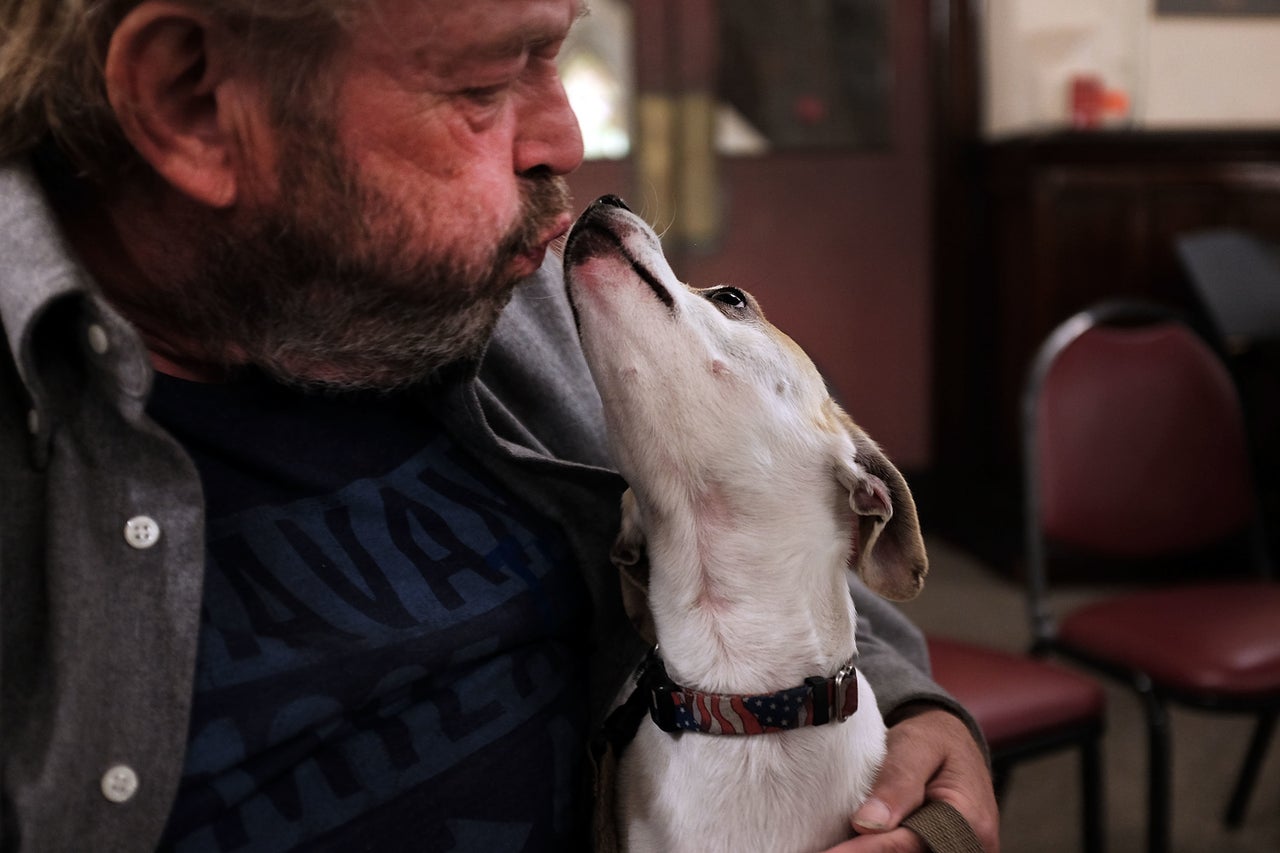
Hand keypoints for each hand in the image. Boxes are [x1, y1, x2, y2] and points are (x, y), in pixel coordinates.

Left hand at [823, 706, 999, 851]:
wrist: (954, 747)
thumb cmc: (934, 740)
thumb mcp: (916, 744)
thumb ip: (897, 780)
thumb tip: (867, 824)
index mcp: (968, 818)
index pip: (908, 844)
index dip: (865, 850)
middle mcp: (971, 845)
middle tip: (824, 851)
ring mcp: (961, 852)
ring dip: (871, 851)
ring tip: (833, 847)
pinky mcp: (942, 852)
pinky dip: (880, 849)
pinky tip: (852, 846)